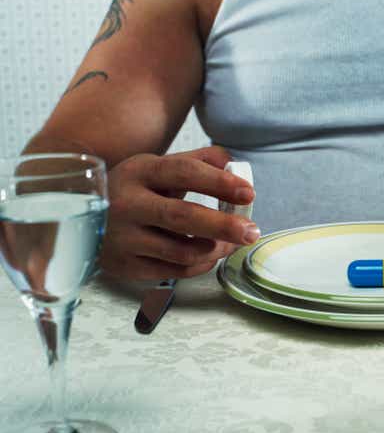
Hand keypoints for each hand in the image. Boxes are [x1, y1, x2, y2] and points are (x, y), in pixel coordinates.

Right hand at [100, 146, 258, 279]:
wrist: (83, 217)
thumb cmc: (136, 190)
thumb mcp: (159, 167)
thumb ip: (199, 161)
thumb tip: (234, 163)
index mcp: (140, 171)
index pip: (184, 172)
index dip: (219, 182)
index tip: (248, 193)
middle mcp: (127, 203)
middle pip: (182, 216)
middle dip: (223, 226)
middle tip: (251, 231)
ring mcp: (123, 237)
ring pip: (181, 250)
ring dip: (215, 249)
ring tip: (233, 242)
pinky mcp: (124, 265)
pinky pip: (173, 271)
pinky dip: (200, 265)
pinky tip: (211, 254)